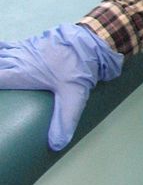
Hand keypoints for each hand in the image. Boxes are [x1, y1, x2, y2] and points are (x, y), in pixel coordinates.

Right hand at [0, 23, 122, 150]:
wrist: (91, 39)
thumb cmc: (78, 67)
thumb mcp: (74, 97)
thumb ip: (64, 120)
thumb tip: (57, 145)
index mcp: (22, 73)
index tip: (0, 96)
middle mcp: (19, 58)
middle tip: (1, 88)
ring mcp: (25, 47)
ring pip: (2, 52)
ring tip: (0, 70)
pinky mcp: (33, 41)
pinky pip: (10, 45)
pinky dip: (2, 50)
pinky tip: (3, 54)